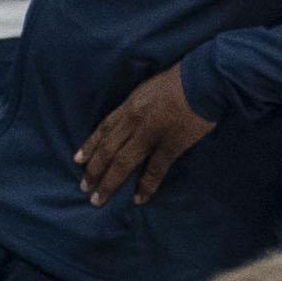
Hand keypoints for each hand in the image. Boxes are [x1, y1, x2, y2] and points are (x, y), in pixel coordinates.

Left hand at [75, 62, 216, 204]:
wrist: (203, 81)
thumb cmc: (179, 81)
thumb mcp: (147, 89)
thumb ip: (136, 106)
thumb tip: (129, 120)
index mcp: (129, 106)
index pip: (103, 129)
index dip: (89, 146)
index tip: (77, 161)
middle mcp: (133, 122)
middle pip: (108, 149)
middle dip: (94, 170)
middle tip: (84, 188)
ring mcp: (150, 135)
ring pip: (123, 162)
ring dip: (110, 182)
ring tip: (99, 200)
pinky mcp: (170, 145)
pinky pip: (154, 170)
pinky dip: (145, 186)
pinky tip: (138, 199)